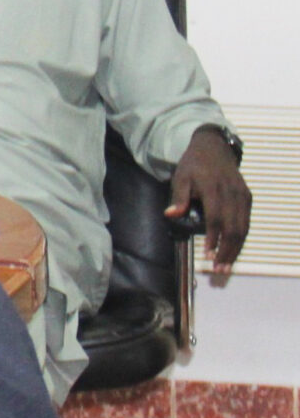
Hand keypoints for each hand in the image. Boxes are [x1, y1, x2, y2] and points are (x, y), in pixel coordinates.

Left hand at [170, 126, 250, 270]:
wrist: (213, 148)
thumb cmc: (194, 165)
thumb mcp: (180, 177)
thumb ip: (178, 197)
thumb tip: (170, 214)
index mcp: (214, 189)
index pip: (216, 218)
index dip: (213, 238)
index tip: (208, 254)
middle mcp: (232, 194)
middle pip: (233, 228)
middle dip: (227, 250)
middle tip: (218, 268)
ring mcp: (242, 196)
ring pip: (243, 227)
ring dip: (236, 248)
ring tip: (226, 265)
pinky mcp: (247, 197)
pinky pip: (247, 221)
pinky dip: (241, 238)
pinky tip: (234, 250)